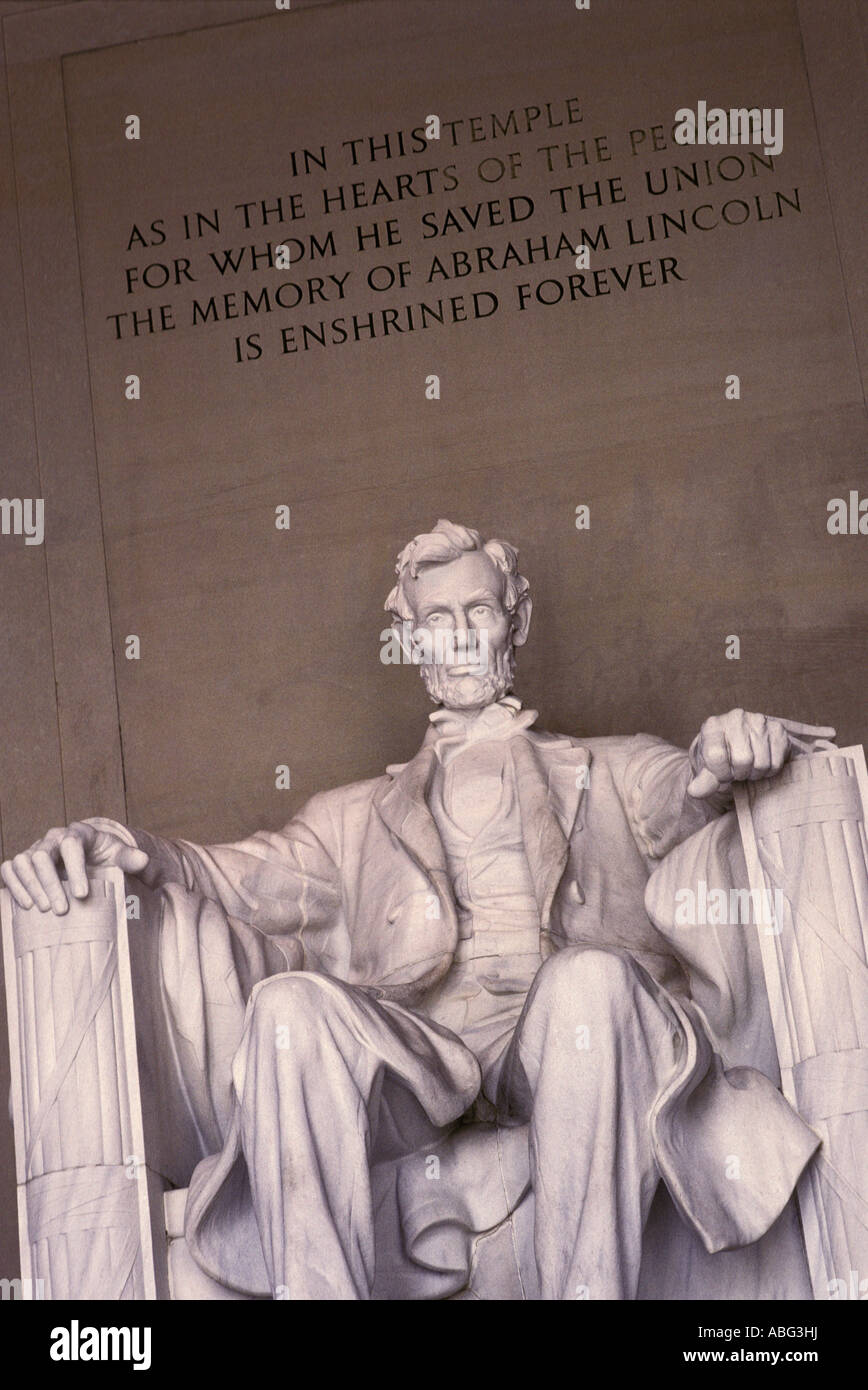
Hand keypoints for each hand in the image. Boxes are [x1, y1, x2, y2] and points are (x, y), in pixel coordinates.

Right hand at [0, 822, 148, 914]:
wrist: (88, 856)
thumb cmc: (104, 856)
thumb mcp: (119, 855)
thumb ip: (130, 858)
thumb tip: (143, 860)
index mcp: (78, 834)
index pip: (72, 844)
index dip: (75, 868)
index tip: (82, 894)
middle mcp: (53, 839)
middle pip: (42, 854)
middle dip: (50, 883)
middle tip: (61, 910)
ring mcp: (35, 850)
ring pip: (23, 861)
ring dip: (31, 886)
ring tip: (43, 909)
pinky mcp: (23, 863)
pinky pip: (9, 869)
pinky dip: (14, 885)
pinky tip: (26, 905)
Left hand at [686, 710, 835, 798]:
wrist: (737, 747)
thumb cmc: (719, 758)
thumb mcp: (706, 769)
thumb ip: (703, 781)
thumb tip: (695, 792)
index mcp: (713, 725)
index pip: (716, 756)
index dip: (719, 773)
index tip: (720, 773)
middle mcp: (736, 717)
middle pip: (742, 760)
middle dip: (739, 773)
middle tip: (736, 770)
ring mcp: (759, 721)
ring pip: (761, 763)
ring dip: (754, 773)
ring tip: (748, 766)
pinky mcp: (777, 729)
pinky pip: (776, 763)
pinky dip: (769, 770)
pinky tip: (760, 761)